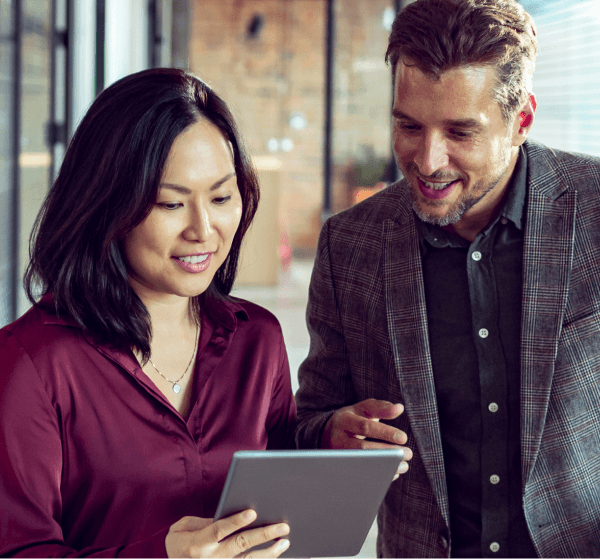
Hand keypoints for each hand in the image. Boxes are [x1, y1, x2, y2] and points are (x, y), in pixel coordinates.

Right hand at [165, 510, 289, 557]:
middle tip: (283, 526)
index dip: (235, 521)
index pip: (219, 530)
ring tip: (284, 541)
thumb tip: (230, 515)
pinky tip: (276, 554)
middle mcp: (211, 558)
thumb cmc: (180, 542)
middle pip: (241, 545)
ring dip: (269, 552)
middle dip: (264, 534)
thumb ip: (204, 522)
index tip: (253, 512)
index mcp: (197, 544)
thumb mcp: (183, 528)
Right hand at [321, 398, 412, 476]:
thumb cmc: (351, 419)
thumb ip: (380, 407)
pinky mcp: (340, 467)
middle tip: (408, 453)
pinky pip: (360, 474)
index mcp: (343, 420)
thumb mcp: (362, 409)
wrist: (326, 434)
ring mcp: (337, 455)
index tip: (404, 438)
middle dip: (388, 451)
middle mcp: (337, 438)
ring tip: (404, 465)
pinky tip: (393, 471)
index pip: (365, 427)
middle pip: (363, 448)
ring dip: (386, 466)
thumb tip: (399, 408)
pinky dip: (379, 474)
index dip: (385, 432)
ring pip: (362, 463)